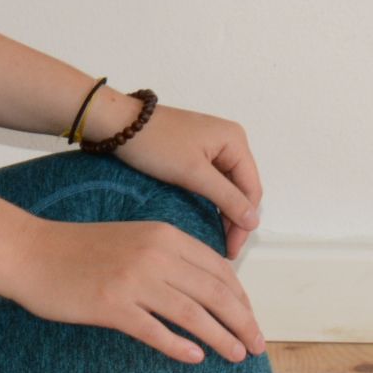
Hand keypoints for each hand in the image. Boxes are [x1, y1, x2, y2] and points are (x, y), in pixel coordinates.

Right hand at [0, 219, 266, 365]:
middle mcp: (155, 255)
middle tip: (258, 346)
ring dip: (222, 338)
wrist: (29, 252)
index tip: (251, 320)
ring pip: (194, 314)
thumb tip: (205, 284)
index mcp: (164, 236)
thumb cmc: (78, 249)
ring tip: (238, 356)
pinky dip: (180, 347)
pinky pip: (156, 331)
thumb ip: (168, 255)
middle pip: (216, 293)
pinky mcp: (111, 305)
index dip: (242, 299)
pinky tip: (195, 359)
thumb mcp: (132, 239)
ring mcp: (133, 280)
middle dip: (243, 322)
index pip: (219, 269)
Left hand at [94, 99, 265, 260]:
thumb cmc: (155, 145)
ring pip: (228, 186)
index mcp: (235, 140)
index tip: (232, 250)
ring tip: (217, 239)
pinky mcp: (197, 151)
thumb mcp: (193, 173)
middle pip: (242, 188)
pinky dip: (212, 200)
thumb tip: (254, 221)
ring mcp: (213, 145)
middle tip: (225, 250)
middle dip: (236, 218)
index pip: (251, 189)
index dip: (245, 221)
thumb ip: (226, 198)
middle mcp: (230, 140)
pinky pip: (213, 180)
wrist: (118, 123)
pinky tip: (208, 218)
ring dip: (224, 211)